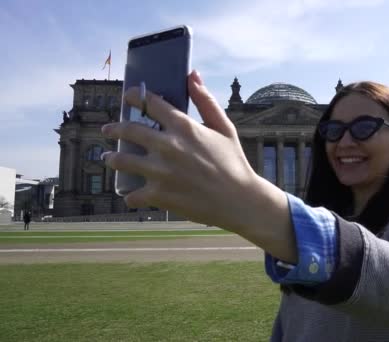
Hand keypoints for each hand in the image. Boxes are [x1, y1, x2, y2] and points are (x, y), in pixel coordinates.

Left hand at [101, 71, 295, 261]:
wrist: (240, 200)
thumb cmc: (234, 162)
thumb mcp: (224, 128)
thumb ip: (206, 101)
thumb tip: (192, 75)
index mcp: (184, 126)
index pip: (150, 103)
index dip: (134, 96)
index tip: (128, 96)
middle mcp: (168, 146)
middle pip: (128, 130)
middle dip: (113, 128)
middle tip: (108, 129)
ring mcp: (160, 171)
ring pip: (121, 161)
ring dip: (112, 159)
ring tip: (108, 158)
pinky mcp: (158, 195)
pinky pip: (133, 194)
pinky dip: (131, 196)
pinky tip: (131, 195)